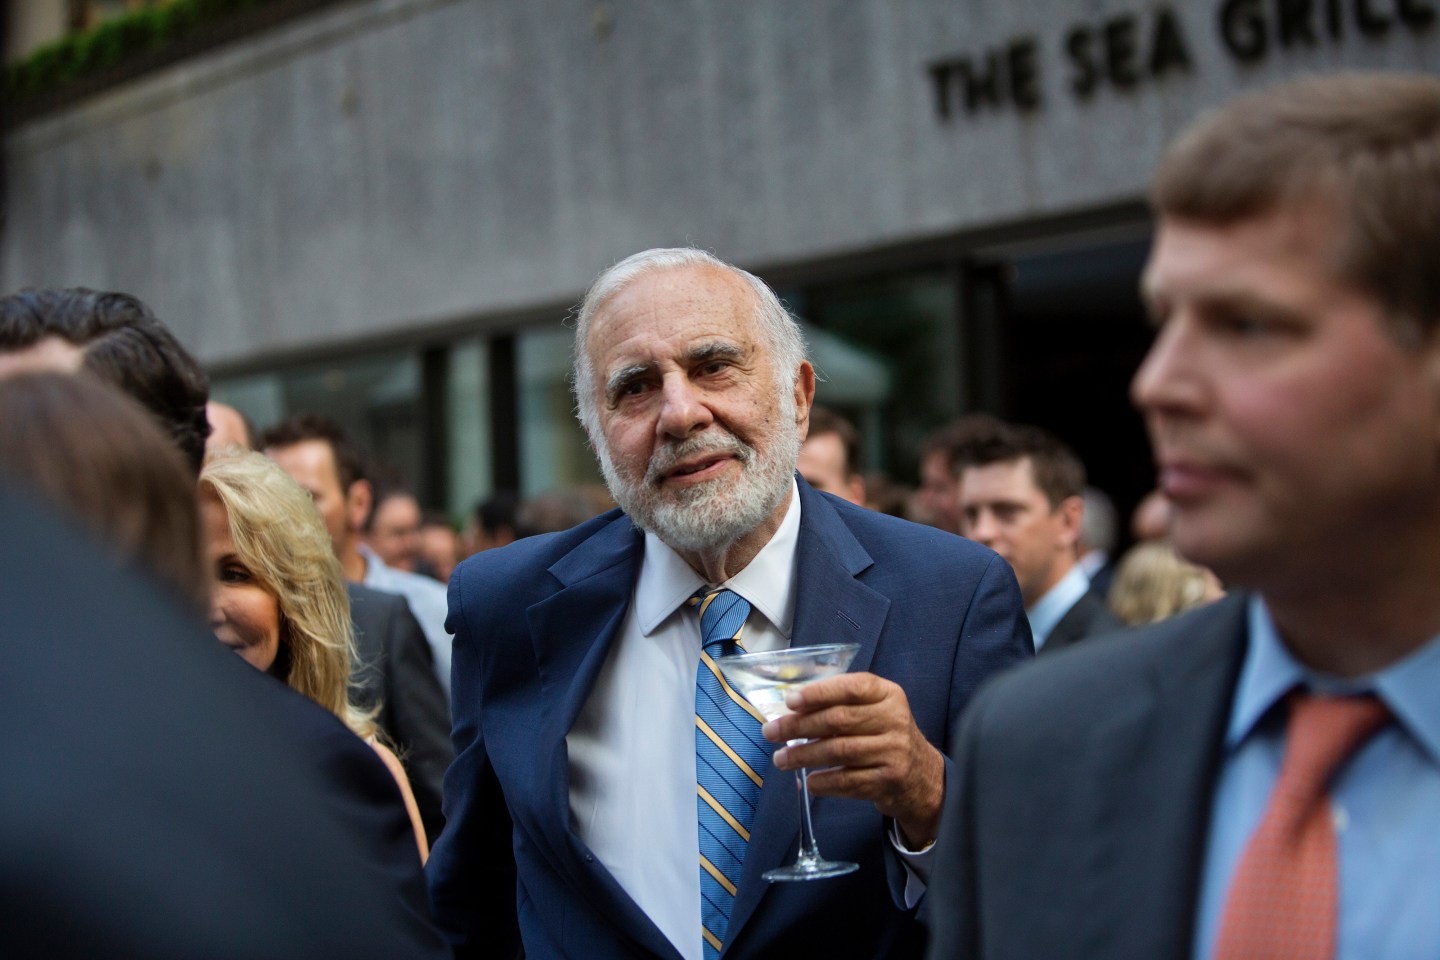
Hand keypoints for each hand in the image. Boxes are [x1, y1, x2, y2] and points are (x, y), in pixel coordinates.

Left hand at [762, 671, 944, 847]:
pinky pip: (847, 781)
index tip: (790, 701)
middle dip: (799, 726)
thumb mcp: (875, 709)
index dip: (819, 693)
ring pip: (839, 751)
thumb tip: (791, 708)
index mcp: (888, 694)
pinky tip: (809, 781)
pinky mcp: (888, 780)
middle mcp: (894, 720)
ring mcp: (893, 752)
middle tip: (771, 731)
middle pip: (838, 720)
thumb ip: (842, 703)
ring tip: (781, 758)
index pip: (852, 687)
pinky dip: (823, 782)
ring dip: (803, 756)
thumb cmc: (885, 735)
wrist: (921, 775)